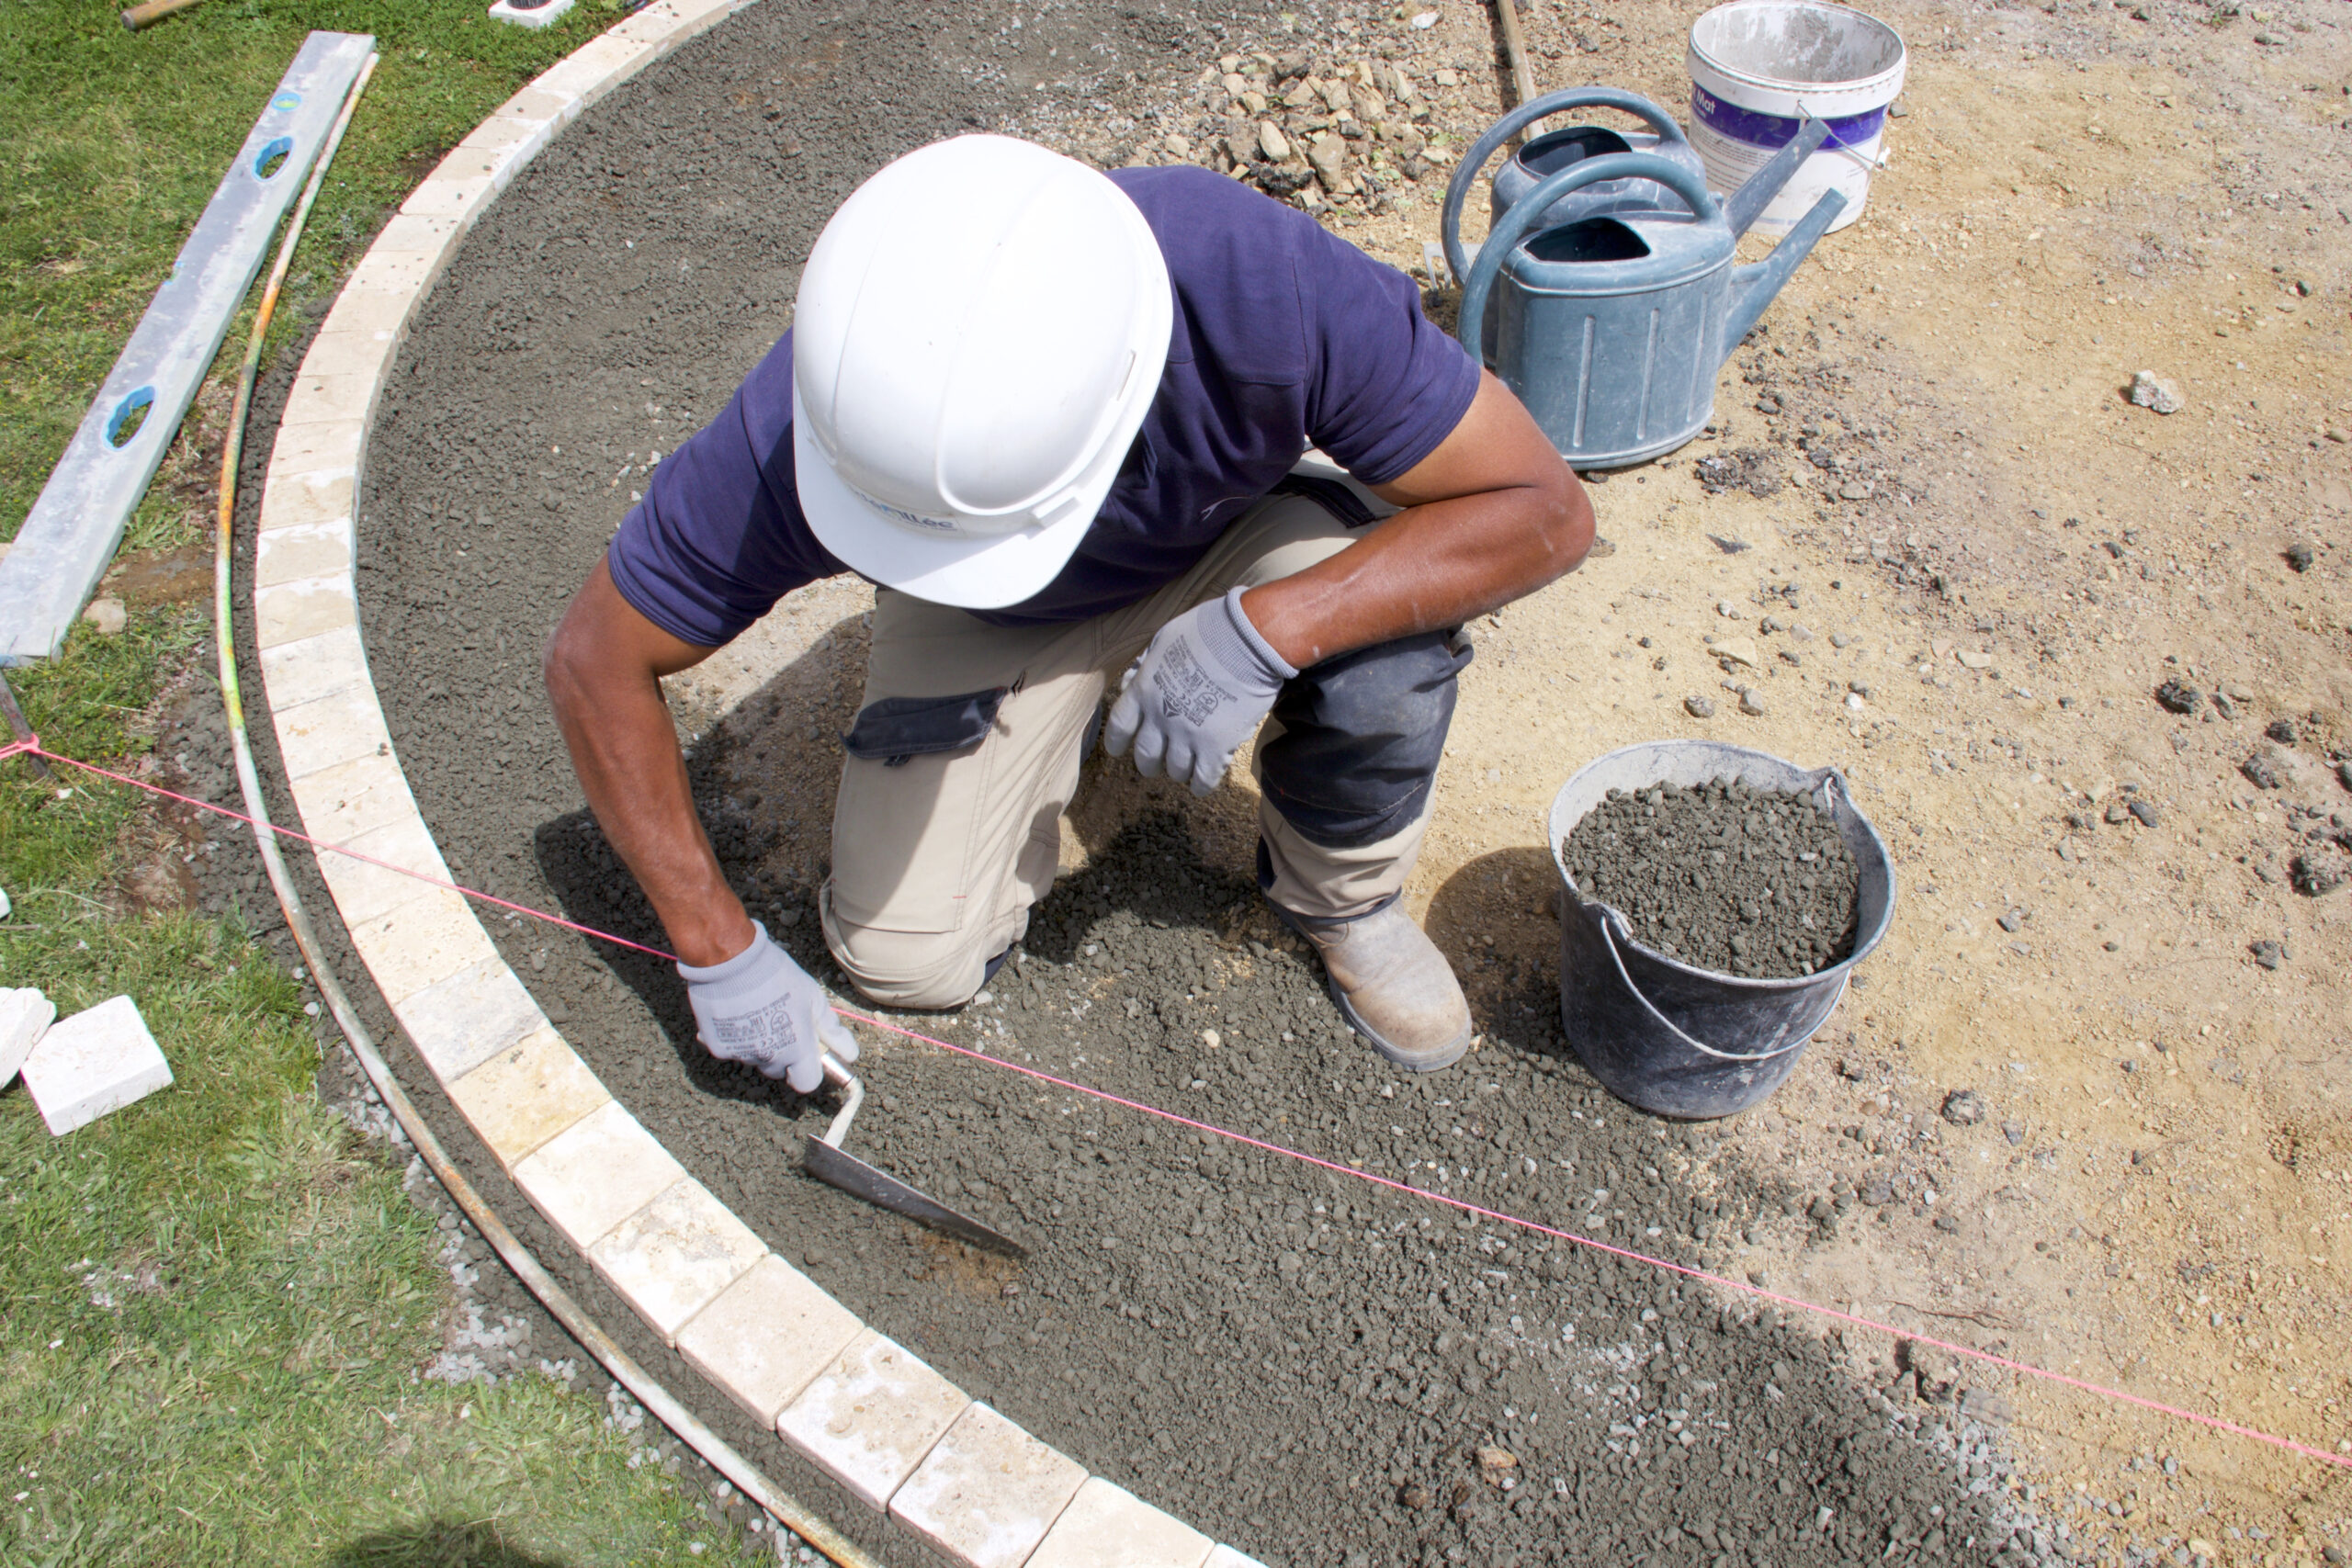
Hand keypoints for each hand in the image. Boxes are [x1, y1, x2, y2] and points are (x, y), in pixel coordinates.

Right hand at [676, 921, 857, 1093]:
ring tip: (757, 1012)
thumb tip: (849, 1053)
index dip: (809, 1070)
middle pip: (780, 1070)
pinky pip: (732, 1050)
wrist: (731, 961)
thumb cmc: (777, 975)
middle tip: (781, 1023)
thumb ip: (831, 1029)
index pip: (807, 1083)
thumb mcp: (812, 997)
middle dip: (784, 1055)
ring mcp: (742, 1054)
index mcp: (796, 1049)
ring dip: (759, 1045)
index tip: (808, 1054)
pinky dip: (736, 1038)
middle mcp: (769, 1058)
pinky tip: (737, 1013)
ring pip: (756, 1059)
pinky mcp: (718, 1047)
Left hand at [1104, 587, 1296, 795]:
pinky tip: (1201, 785)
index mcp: (1143, 690)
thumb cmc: (1207, 630)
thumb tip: (1140, 673)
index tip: (1116, 750)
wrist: (1246, 641)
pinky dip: (1201, 785)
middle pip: (1145, 755)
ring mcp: (1187, 735)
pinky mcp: (1216, 748)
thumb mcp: (1165, 639)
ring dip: (1178, 771)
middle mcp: (1160, 717)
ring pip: (1174, 770)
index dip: (1115, 742)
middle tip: (1155, 764)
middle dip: (1148, 763)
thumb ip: (1150, 662)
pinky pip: (1203, 779)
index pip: (1119, 725)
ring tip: (1185, 767)